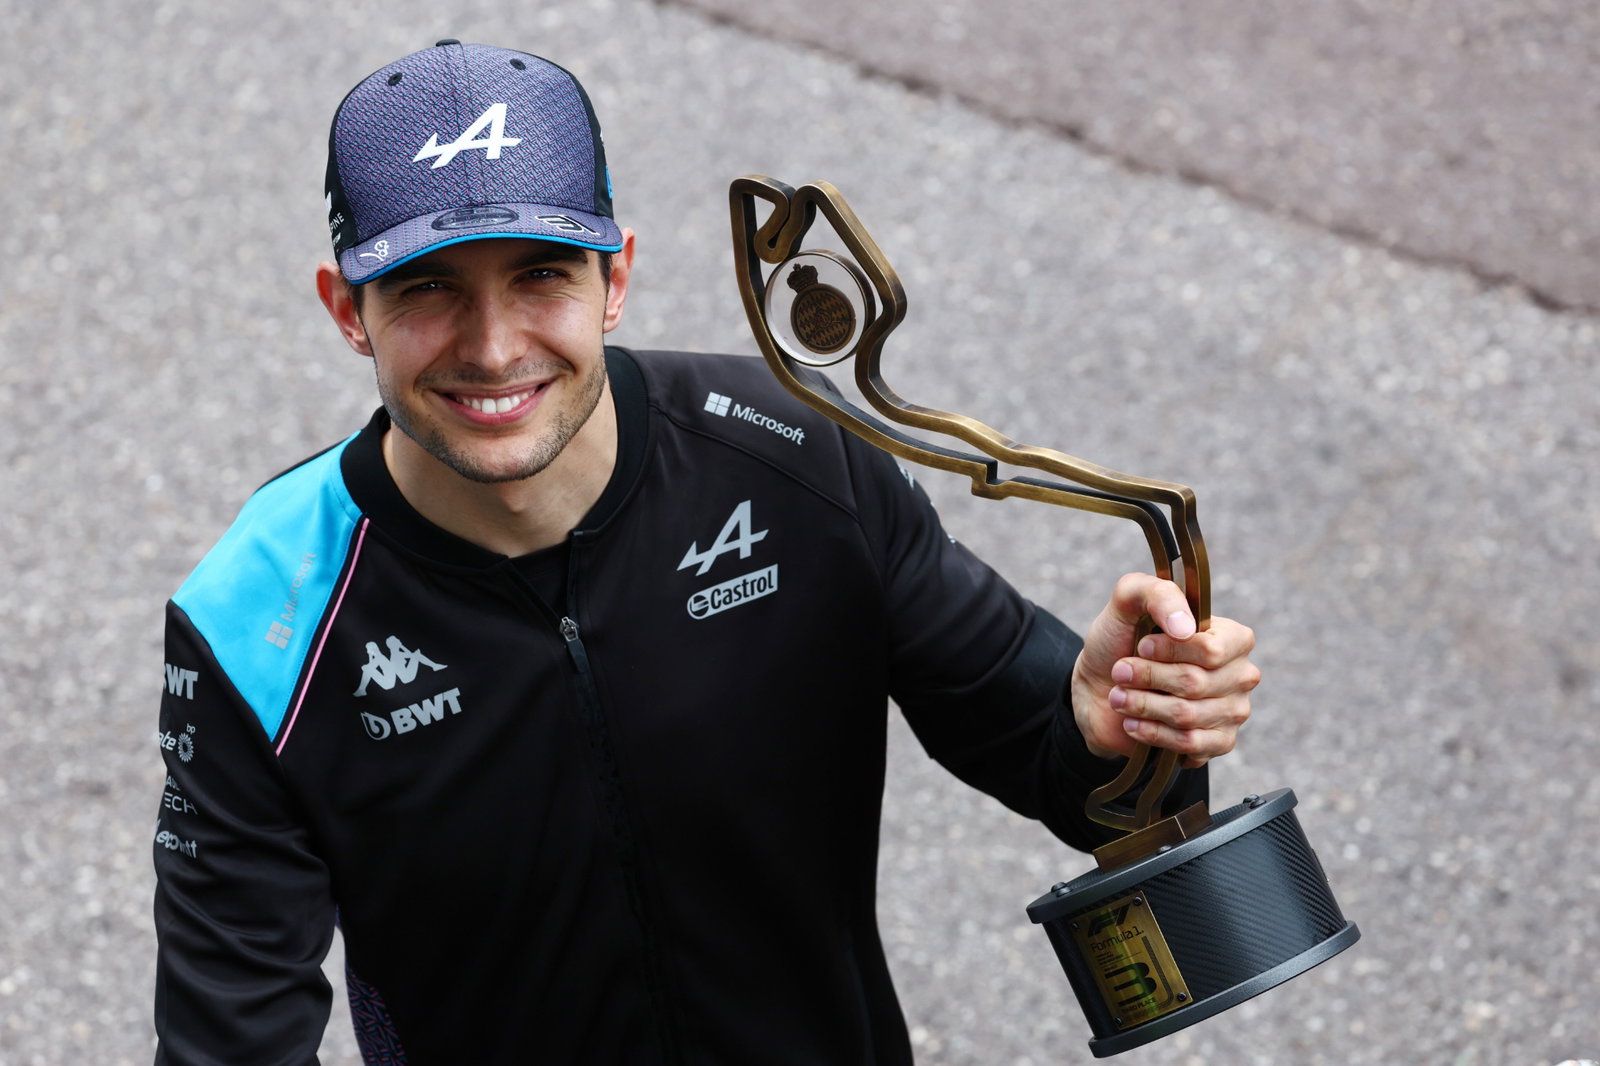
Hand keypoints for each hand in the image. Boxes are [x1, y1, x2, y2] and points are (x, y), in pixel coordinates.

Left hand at [1070, 572, 1257, 767]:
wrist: (1100, 687)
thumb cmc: (1120, 641)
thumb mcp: (1128, 601)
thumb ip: (1157, 594)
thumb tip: (1185, 627)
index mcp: (1232, 637)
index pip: (1211, 650)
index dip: (1170, 650)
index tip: (1141, 646)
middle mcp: (1240, 674)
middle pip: (1196, 683)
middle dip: (1147, 677)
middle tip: (1120, 672)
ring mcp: (1233, 711)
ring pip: (1188, 715)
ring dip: (1143, 705)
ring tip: (1119, 697)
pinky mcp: (1217, 742)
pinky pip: (1190, 744)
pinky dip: (1153, 733)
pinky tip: (1132, 723)